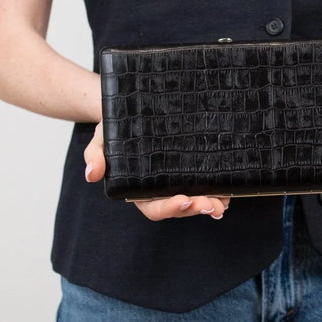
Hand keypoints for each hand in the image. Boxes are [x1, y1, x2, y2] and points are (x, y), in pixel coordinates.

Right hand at [83, 120, 229, 220]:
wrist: (129, 112)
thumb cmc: (112, 130)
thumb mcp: (100, 139)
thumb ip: (95, 156)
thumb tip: (92, 175)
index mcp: (138, 191)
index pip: (154, 208)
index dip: (170, 207)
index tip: (185, 199)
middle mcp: (158, 192)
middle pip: (179, 208)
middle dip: (196, 208)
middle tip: (213, 204)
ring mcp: (175, 184)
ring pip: (195, 202)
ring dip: (211, 205)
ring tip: (224, 202)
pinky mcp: (189, 174)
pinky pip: (204, 188)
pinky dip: (217, 193)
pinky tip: (229, 192)